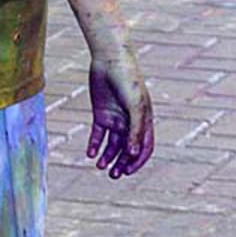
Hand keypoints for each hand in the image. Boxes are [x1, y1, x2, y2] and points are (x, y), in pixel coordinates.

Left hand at [86, 48, 154, 178]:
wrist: (109, 61)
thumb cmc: (128, 81)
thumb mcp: (135, 106)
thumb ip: (135, 130)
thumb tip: (133, 152)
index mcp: (145, 122)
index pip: (144, 148)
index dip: (137, 161)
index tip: (127, 171)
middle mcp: (131, 122)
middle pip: (127, 149)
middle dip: (121, 163)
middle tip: (113, 175)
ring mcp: (116, 118)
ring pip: (112, 144)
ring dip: (107, 156)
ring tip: (99, 167)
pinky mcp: (101, 113)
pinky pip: (98, 134)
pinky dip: (94, 144)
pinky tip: (90, 154)